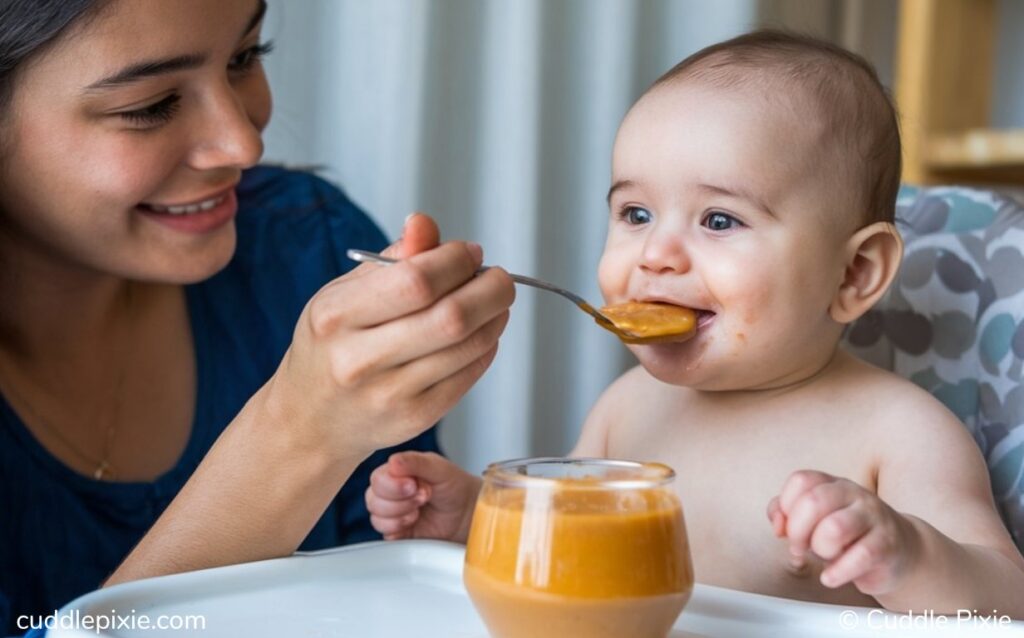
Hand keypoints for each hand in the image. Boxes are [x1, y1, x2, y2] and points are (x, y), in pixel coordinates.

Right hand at [257, 213, 515, 461]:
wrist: (312, 418)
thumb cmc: (334, 344)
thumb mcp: (345, 293)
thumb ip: (391, 258)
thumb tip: (425, 224)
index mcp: (336, 316)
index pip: (415, 281)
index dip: (455, 261)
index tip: (470, 253)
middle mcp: (358, 359)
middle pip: (451, 317)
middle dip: (490, 290)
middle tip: (499, 279)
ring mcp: (389, 394)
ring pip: (467, 346)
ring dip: (494, 318)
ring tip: (493, 304)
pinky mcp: (415, 417)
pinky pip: (468, 375)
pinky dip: (486, 347)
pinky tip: (481, 334)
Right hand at [366, 451, 480, 541]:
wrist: (468, 512)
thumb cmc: (455, 486)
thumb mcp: (439, 468)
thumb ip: (416, 462)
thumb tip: (393, 461)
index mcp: (397, 472)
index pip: (377, 479)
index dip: (394, 485)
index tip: (414, 485)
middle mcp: (390, 492)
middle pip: (372, 498)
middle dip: (400, 501)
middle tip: (423, 497)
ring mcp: (392, 513)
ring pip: (376, 517)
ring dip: (401, 515)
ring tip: (420, 510)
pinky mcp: (397, 532)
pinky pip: (384, 533)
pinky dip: (400, 528)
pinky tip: (414, 522)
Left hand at [767, 470, 921, 595]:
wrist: (899, 551)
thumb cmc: (847, 535)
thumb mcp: (813, 520)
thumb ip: (786, 514)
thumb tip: (777, 525)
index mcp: (831, 483)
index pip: (801, 481)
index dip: (786, 507)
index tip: (787, 528)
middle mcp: (853, 493)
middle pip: (814, 501)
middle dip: (798, 531)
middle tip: (800, 547)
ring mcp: (872, 517)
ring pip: (834, 528)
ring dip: (821, 549)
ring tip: (825, 556)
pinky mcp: (886, 544)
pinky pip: (858, 557)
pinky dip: (837, 573)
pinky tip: (831, 577)